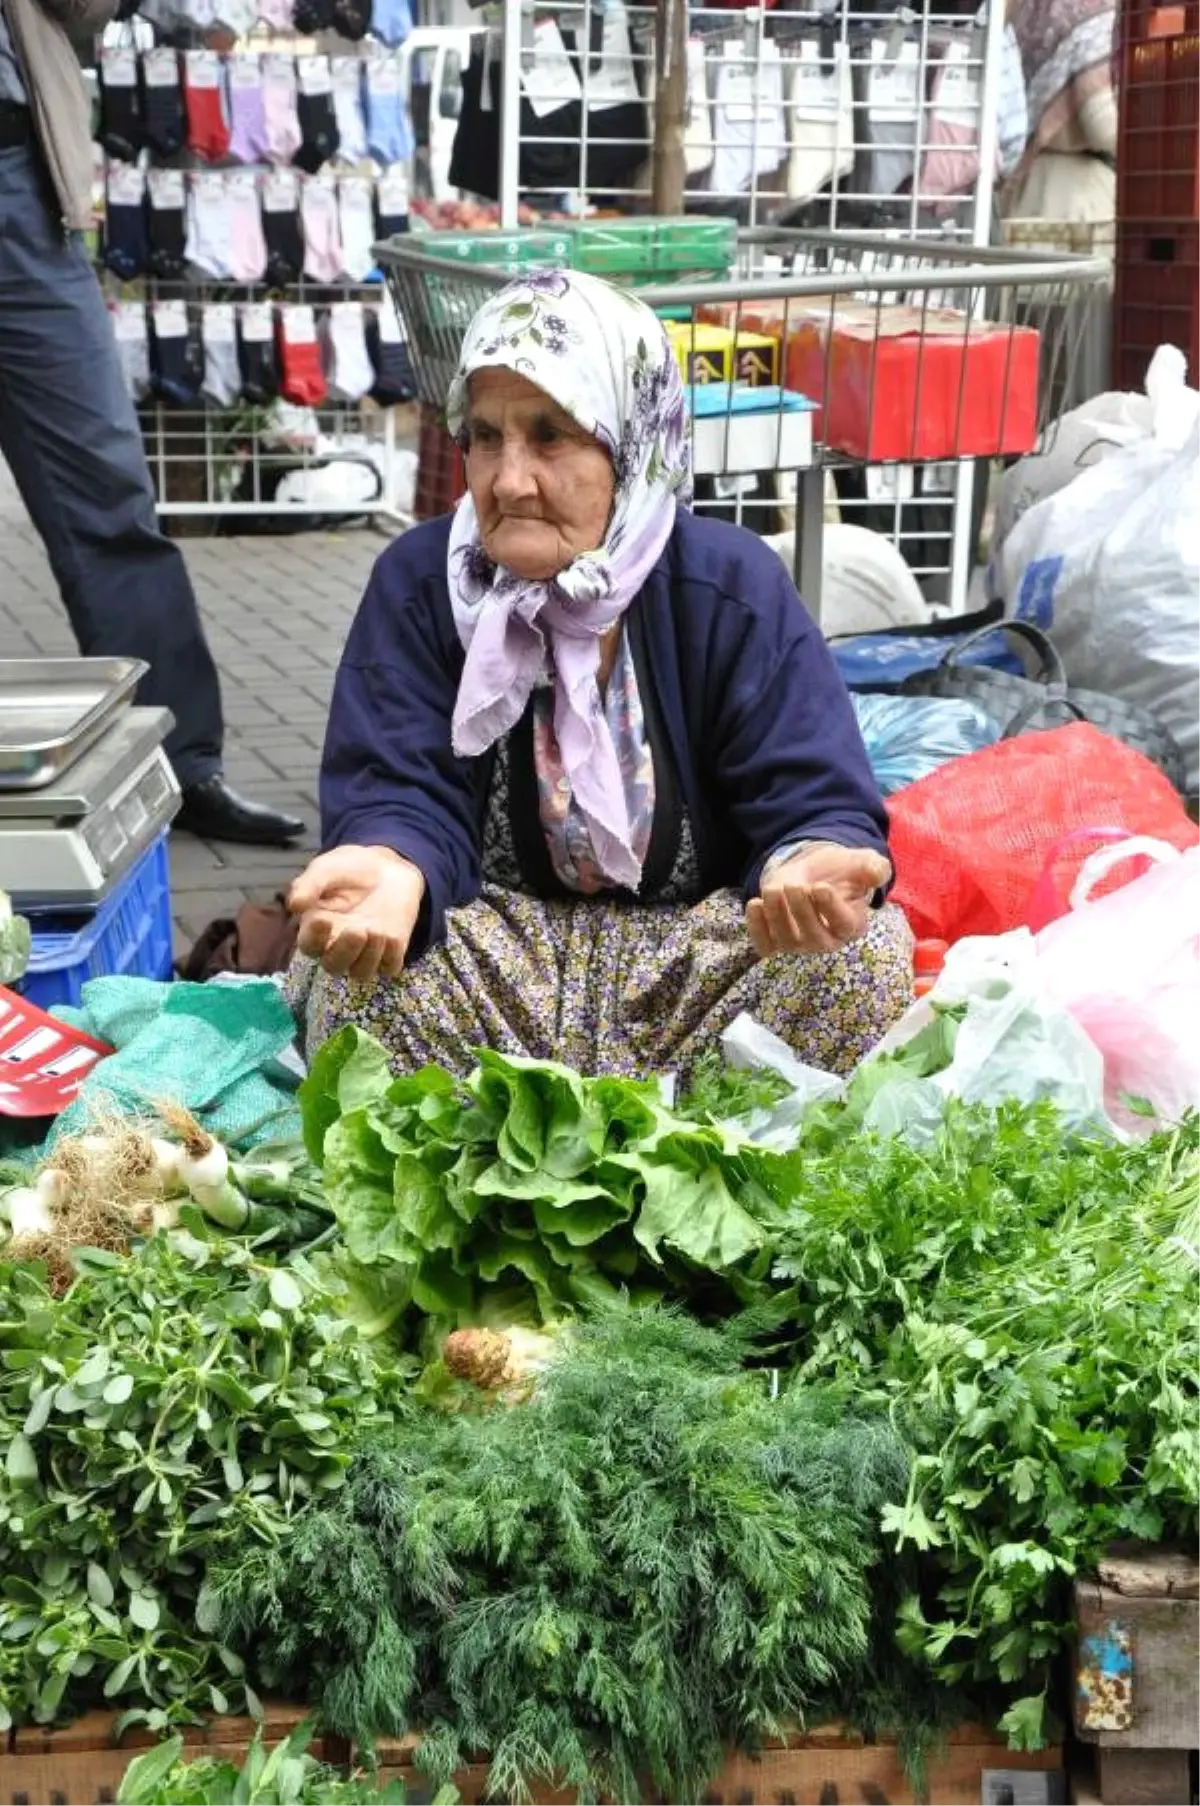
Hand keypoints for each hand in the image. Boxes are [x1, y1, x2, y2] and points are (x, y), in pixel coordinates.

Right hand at [287, 846, 425, 982]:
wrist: (386, 867)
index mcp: (316, 928)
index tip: (323, 919)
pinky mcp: (390, 951)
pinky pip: (389, 967)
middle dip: (345, 952)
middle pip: (334, 966)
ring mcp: (364, 951)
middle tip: (357, 930)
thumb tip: (294, 905)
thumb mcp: (326, 869)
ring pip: (361, 972)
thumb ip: (309, 885)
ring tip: (377, 929)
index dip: (315, 937)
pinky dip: (392, 955)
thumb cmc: (347, 869)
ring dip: (369, 955)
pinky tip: (392, 934)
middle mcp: (337, 945)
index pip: (310, 945)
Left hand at [746, 843, 891, 957]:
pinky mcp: (775, 942)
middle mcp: (827, 940)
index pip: (843, 924)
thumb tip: (878, 873)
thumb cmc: (839, 870)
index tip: (820, 887)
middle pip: (814, 937)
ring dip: (777, 914)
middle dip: (801, 911)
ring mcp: (800, 945)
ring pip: (787, 940)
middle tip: (795, 885)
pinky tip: (755, 904)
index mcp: (852, 924)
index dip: (830, 908)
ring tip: (773, 888)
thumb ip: (872, 866)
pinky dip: (756, 928)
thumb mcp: (860, 862)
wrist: (810, 871)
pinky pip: (764, 945)